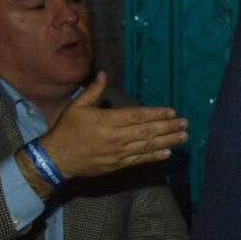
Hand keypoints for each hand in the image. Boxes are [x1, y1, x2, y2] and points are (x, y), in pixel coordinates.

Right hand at [40, 73, 187, 180]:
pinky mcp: (117, 165)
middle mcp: (116, 137)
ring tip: (183, 136)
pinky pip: (139, 160)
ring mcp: (117, 153)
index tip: (172, 111)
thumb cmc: (66, 130)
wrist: (55, 158)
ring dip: (167, 141)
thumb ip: (93, 91)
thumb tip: (104, 74)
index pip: (138, 116)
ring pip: (147, 146)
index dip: (156, 113)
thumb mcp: (77, 107)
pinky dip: (154, 156)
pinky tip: (167, 152)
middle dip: (168, 127)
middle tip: (185, 123)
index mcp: (107, 120)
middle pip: (147, 131)